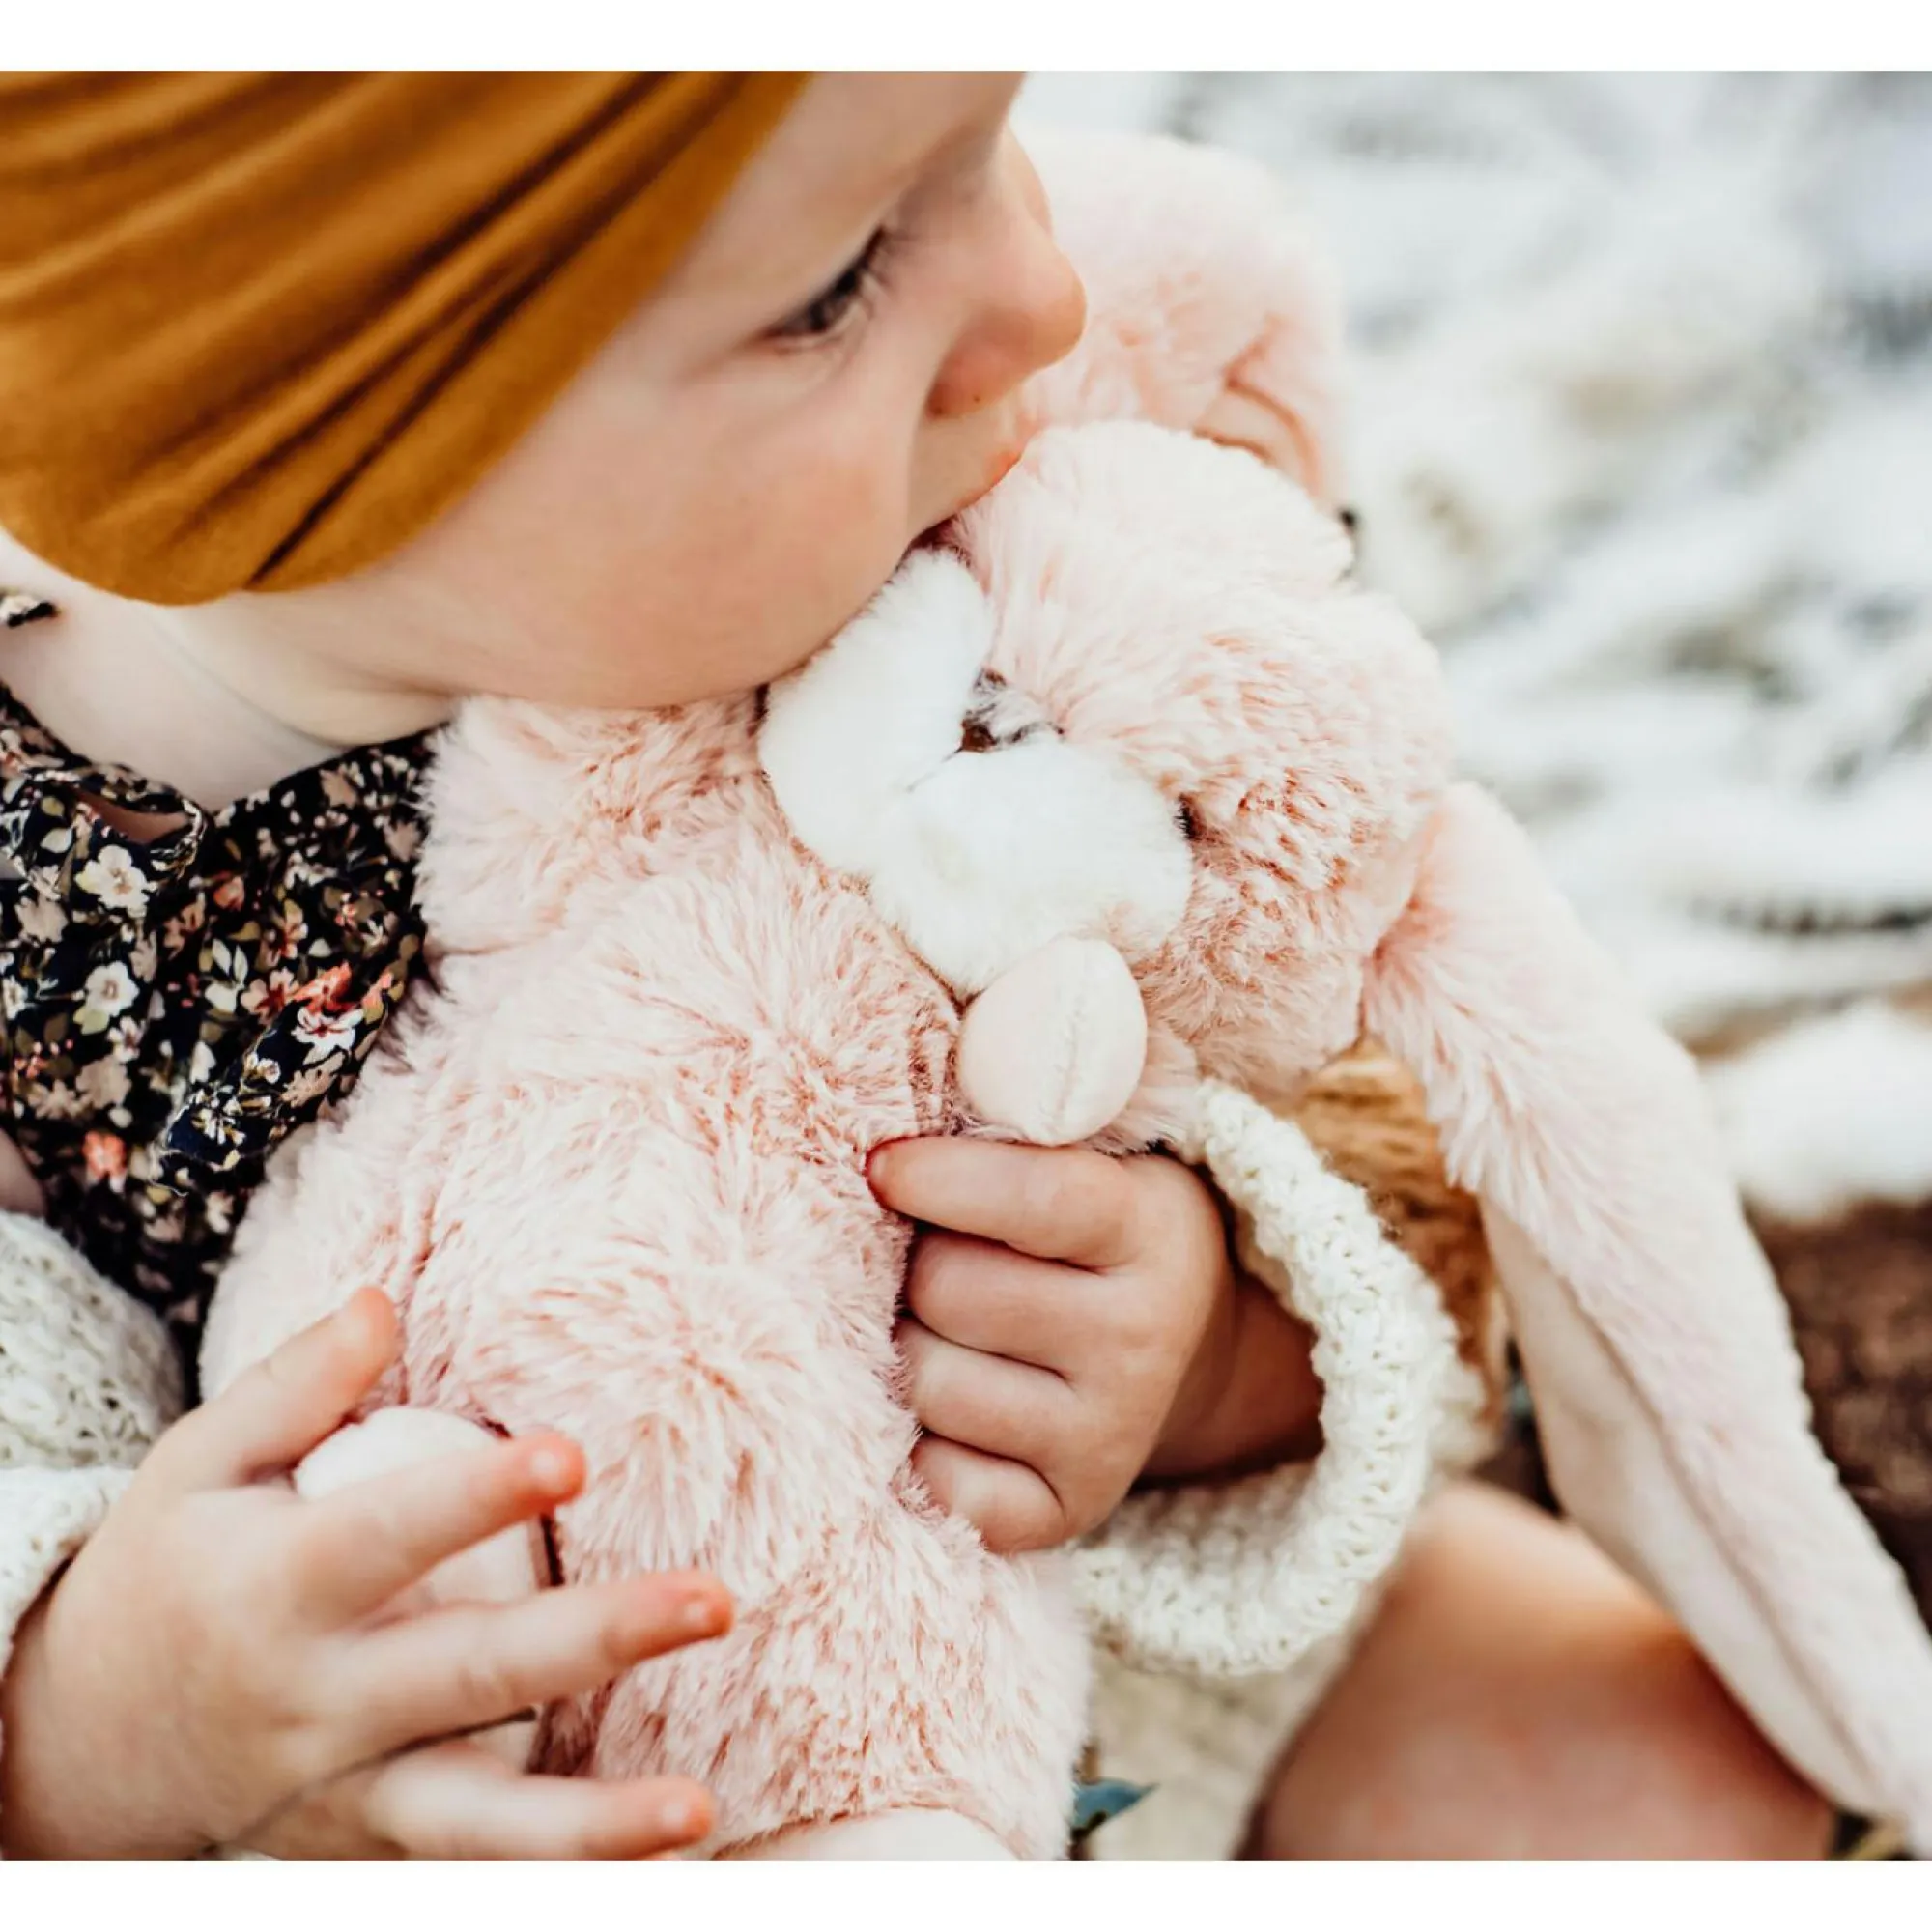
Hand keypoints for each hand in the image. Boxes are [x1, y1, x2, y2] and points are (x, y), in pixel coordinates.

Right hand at [0, 1290, 730, 1859]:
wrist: (81, 1745)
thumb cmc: (168, 1571)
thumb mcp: (197, 1465)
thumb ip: (295, 1385)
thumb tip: (382, 1299)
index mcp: (276, 1588)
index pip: (389, 1536)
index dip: (477, 1496)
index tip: (571, 1453)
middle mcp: (316, 1702)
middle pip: (470, 1673)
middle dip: (596, 1638)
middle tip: (714, 1599)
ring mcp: (343, 1794)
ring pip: (476, 1819)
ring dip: (593, 1823)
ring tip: (699, 1808)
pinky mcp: (368, 1850)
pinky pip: (470, 1872)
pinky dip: (557, 1876)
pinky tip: (660, 1864)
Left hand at [869, 1138, 1318, 1553]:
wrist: (1179, 1353)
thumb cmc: (1090, 1235)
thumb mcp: (1088, 1159)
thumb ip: (1010, 1130)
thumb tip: (887, 1148)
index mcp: (1154, 1231)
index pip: (1035, 1199)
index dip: (939, 1178)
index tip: (881, 1167)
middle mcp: (1143, 1341)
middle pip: (950, 1289)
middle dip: (918, 1266)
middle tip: (937, 1259)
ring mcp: (1107, 1438)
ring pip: (927, 1381)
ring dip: (907, 1347)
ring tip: (942, 1329)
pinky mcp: (1064, 1514)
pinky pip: (934, 1478)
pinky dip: (917, 1441)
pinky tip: (947, 1404)